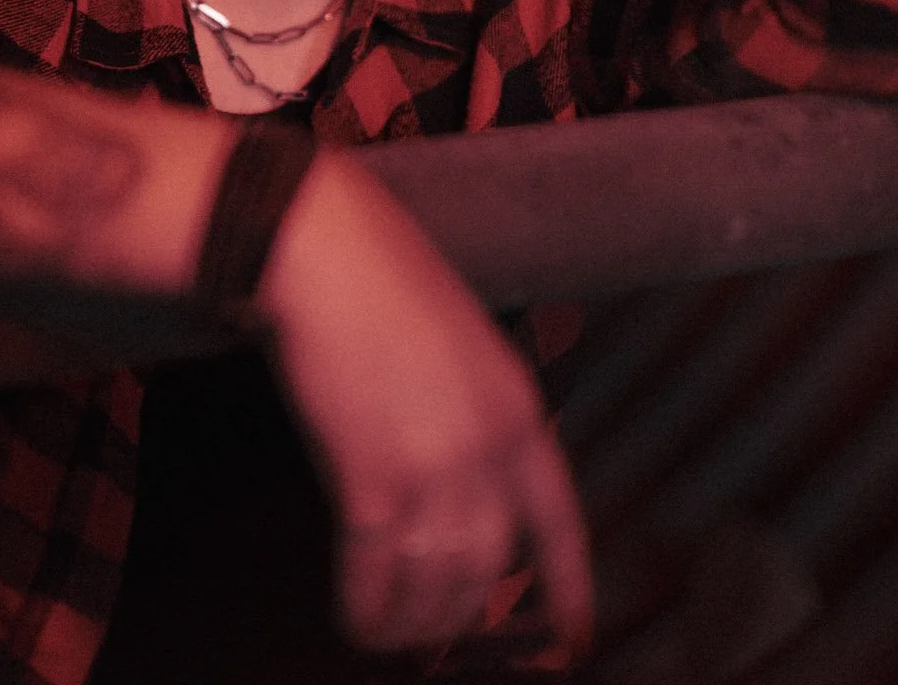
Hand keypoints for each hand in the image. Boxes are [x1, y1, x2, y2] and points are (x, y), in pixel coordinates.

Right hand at [256, 152, 592, 657]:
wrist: (324, 255)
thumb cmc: (378, 284)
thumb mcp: (459, 346)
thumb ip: (470, 415)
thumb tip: (452, 490)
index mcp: (519, 409)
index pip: (561, 521)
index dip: (569, 589)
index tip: (573, 639)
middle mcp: (490, 447)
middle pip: (491, 567)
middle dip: (466, 617)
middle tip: (440, 642)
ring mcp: (435, 467)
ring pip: (439, 584)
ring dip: (414, 622)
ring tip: (393, 635)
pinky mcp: (372, 480)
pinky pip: (378, 575)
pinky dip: (368, 610)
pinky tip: (358, 621)